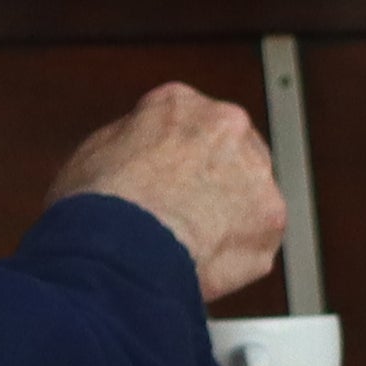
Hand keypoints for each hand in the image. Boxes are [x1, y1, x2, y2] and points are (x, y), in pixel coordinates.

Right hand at [54, 85, 284, 303]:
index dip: (178, 156)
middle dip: (213, 182)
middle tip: (186, 212)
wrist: (123, 246)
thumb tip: (139, 152)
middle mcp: (227, 127)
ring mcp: (256, 172)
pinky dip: (235, 253)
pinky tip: (205, 261)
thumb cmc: (98, 204)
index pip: (189, 122)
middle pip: (230, 153)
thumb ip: (131, 142)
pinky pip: (257, 238)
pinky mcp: (272, 218)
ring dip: (227, 216)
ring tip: (191, 242)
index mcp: (179, 104)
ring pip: (249, 195)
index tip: (170, 178)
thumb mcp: (93, 153)